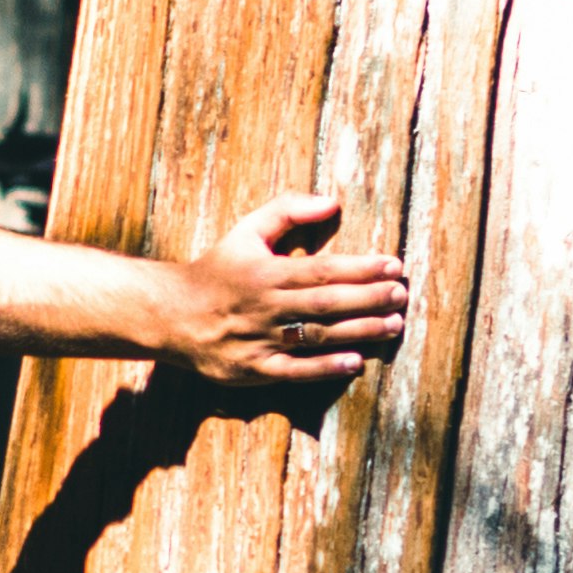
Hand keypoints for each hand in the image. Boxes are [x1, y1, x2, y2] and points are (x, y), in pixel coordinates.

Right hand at [154, 193, 411, 388]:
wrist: (171, 314)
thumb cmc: (217, 269)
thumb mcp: (246, 231)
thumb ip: (288, 210)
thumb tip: (332, 201)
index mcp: (267, 272)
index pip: (323, 269)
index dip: (362, 268)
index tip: (394, 265)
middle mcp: (266, 306)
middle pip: (327, 303)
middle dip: (369, 298)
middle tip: (401, 295)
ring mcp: (260, 340)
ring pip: (318, 336)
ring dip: (359, 332)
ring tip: (393, 326)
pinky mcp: (254, 370)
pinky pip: (295, 371)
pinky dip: (325, 368)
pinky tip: (356, 362)